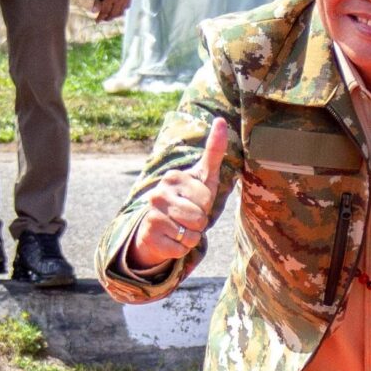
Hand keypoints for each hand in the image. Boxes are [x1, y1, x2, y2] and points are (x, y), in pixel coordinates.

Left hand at [88, 0, 129, 22]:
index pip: (104, 11)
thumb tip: (93, 11)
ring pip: (121, 12)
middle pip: (113, 14)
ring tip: (110, 15)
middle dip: (107, 17)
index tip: (96, 21)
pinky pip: (127, 6)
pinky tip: (118, 8)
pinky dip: (122, 10)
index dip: (100, 17)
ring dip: (115, 15)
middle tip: (102, 18)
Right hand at [130, 117, 230, 269]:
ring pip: (190, 234)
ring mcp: (151, 215)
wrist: (158, 228)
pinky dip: (180, 249)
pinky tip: (171, 239)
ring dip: (191, 236)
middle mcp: (158, 193)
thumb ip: (214, 151)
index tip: (194, 201)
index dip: (205, 205)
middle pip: (199, 217)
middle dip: (199, 222)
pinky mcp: (149, 236)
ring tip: (180, 228)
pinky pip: (180, 248)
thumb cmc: (187, 199)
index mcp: (173, 177)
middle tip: (187, 217)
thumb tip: (221, 120)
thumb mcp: (203, 176)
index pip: (205, 197)